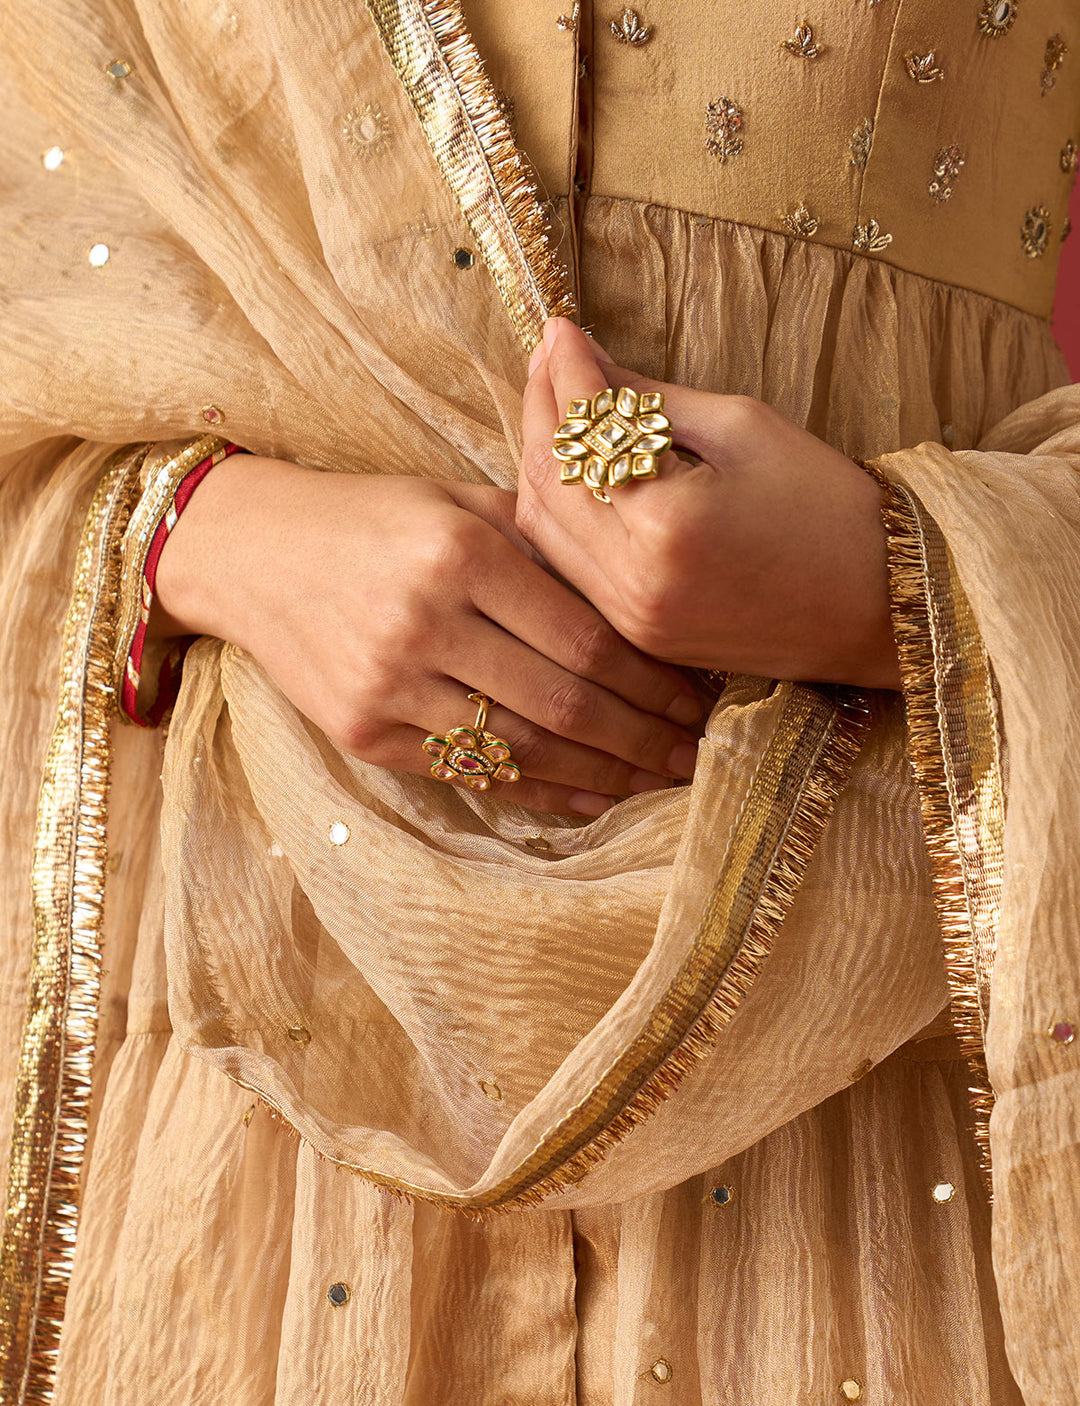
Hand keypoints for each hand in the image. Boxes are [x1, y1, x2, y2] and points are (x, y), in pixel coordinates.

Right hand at [152, 454, 705, 816]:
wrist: (251, 552)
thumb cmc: (373, 520)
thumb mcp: (458, 503)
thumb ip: (543, 541)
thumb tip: (640, 587)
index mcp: (460, 553)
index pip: (583, 635)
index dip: (650, 678)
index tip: (697, 697)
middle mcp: (425, 621)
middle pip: (563, 700)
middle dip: (641, 735)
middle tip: (693, 752)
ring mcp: (389, 685)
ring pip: (521, 747)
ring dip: (602, 772)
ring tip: (655, 779)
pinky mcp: (362, 732)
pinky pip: (470, 773)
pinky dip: (540, 790)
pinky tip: (592, 796)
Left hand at [515, 318, 898, 689]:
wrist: (879, 606)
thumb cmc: (826, 508)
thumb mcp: (742, 429)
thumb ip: (650, 399)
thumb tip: (583, 360)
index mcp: (666, 525)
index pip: (583, 432)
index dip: (566, 372)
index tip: (560, 327)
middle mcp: (633, 581)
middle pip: (546, 482)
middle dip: (542, 409)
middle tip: (551, 358)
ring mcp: (630, 618)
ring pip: (542, 530)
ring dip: (542, 460)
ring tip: (557, 403)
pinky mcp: (637, 635)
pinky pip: (568, 568)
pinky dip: (560, 513)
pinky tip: (572, 469)